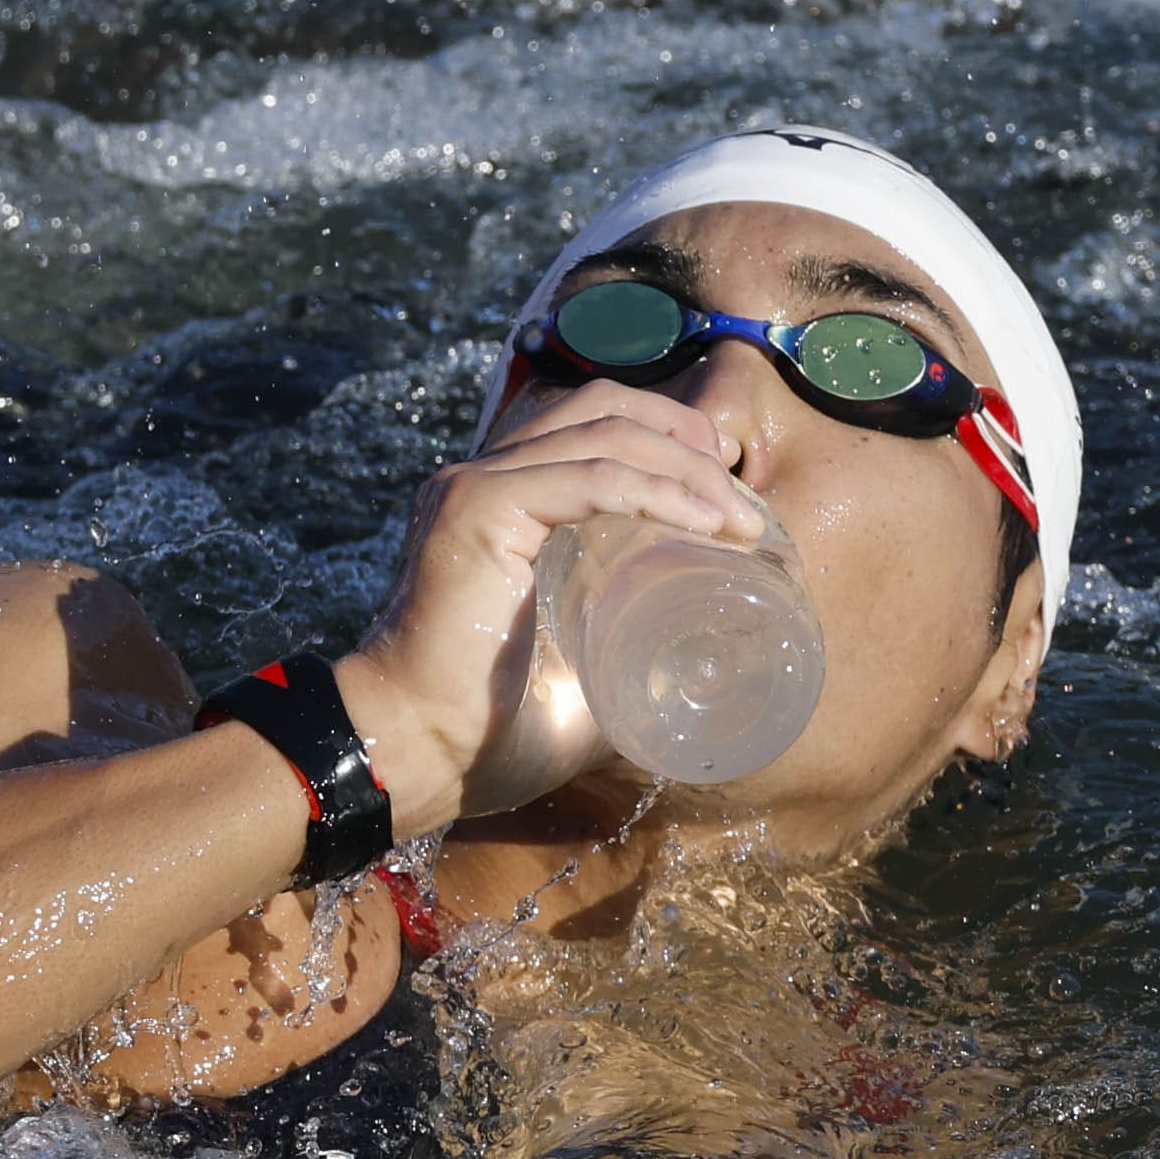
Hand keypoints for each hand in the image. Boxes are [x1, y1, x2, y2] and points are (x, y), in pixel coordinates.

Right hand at [334, 378, 769, 837]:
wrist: (415, 749)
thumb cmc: (491, 725)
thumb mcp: (577, 661)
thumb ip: (620, 639)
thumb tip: (695, 659)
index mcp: (500, 499)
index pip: (590, 422)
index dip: (666, 433)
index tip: (726, 482)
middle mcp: (482, 476)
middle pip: (604, 409)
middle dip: (687, 441)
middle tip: (744, 499)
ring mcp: (475, 486)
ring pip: (604, 435)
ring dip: (687, 471)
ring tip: (741, 521)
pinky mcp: (478, 510)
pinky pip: (588, 478)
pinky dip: (657, 492)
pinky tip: (705, 521)